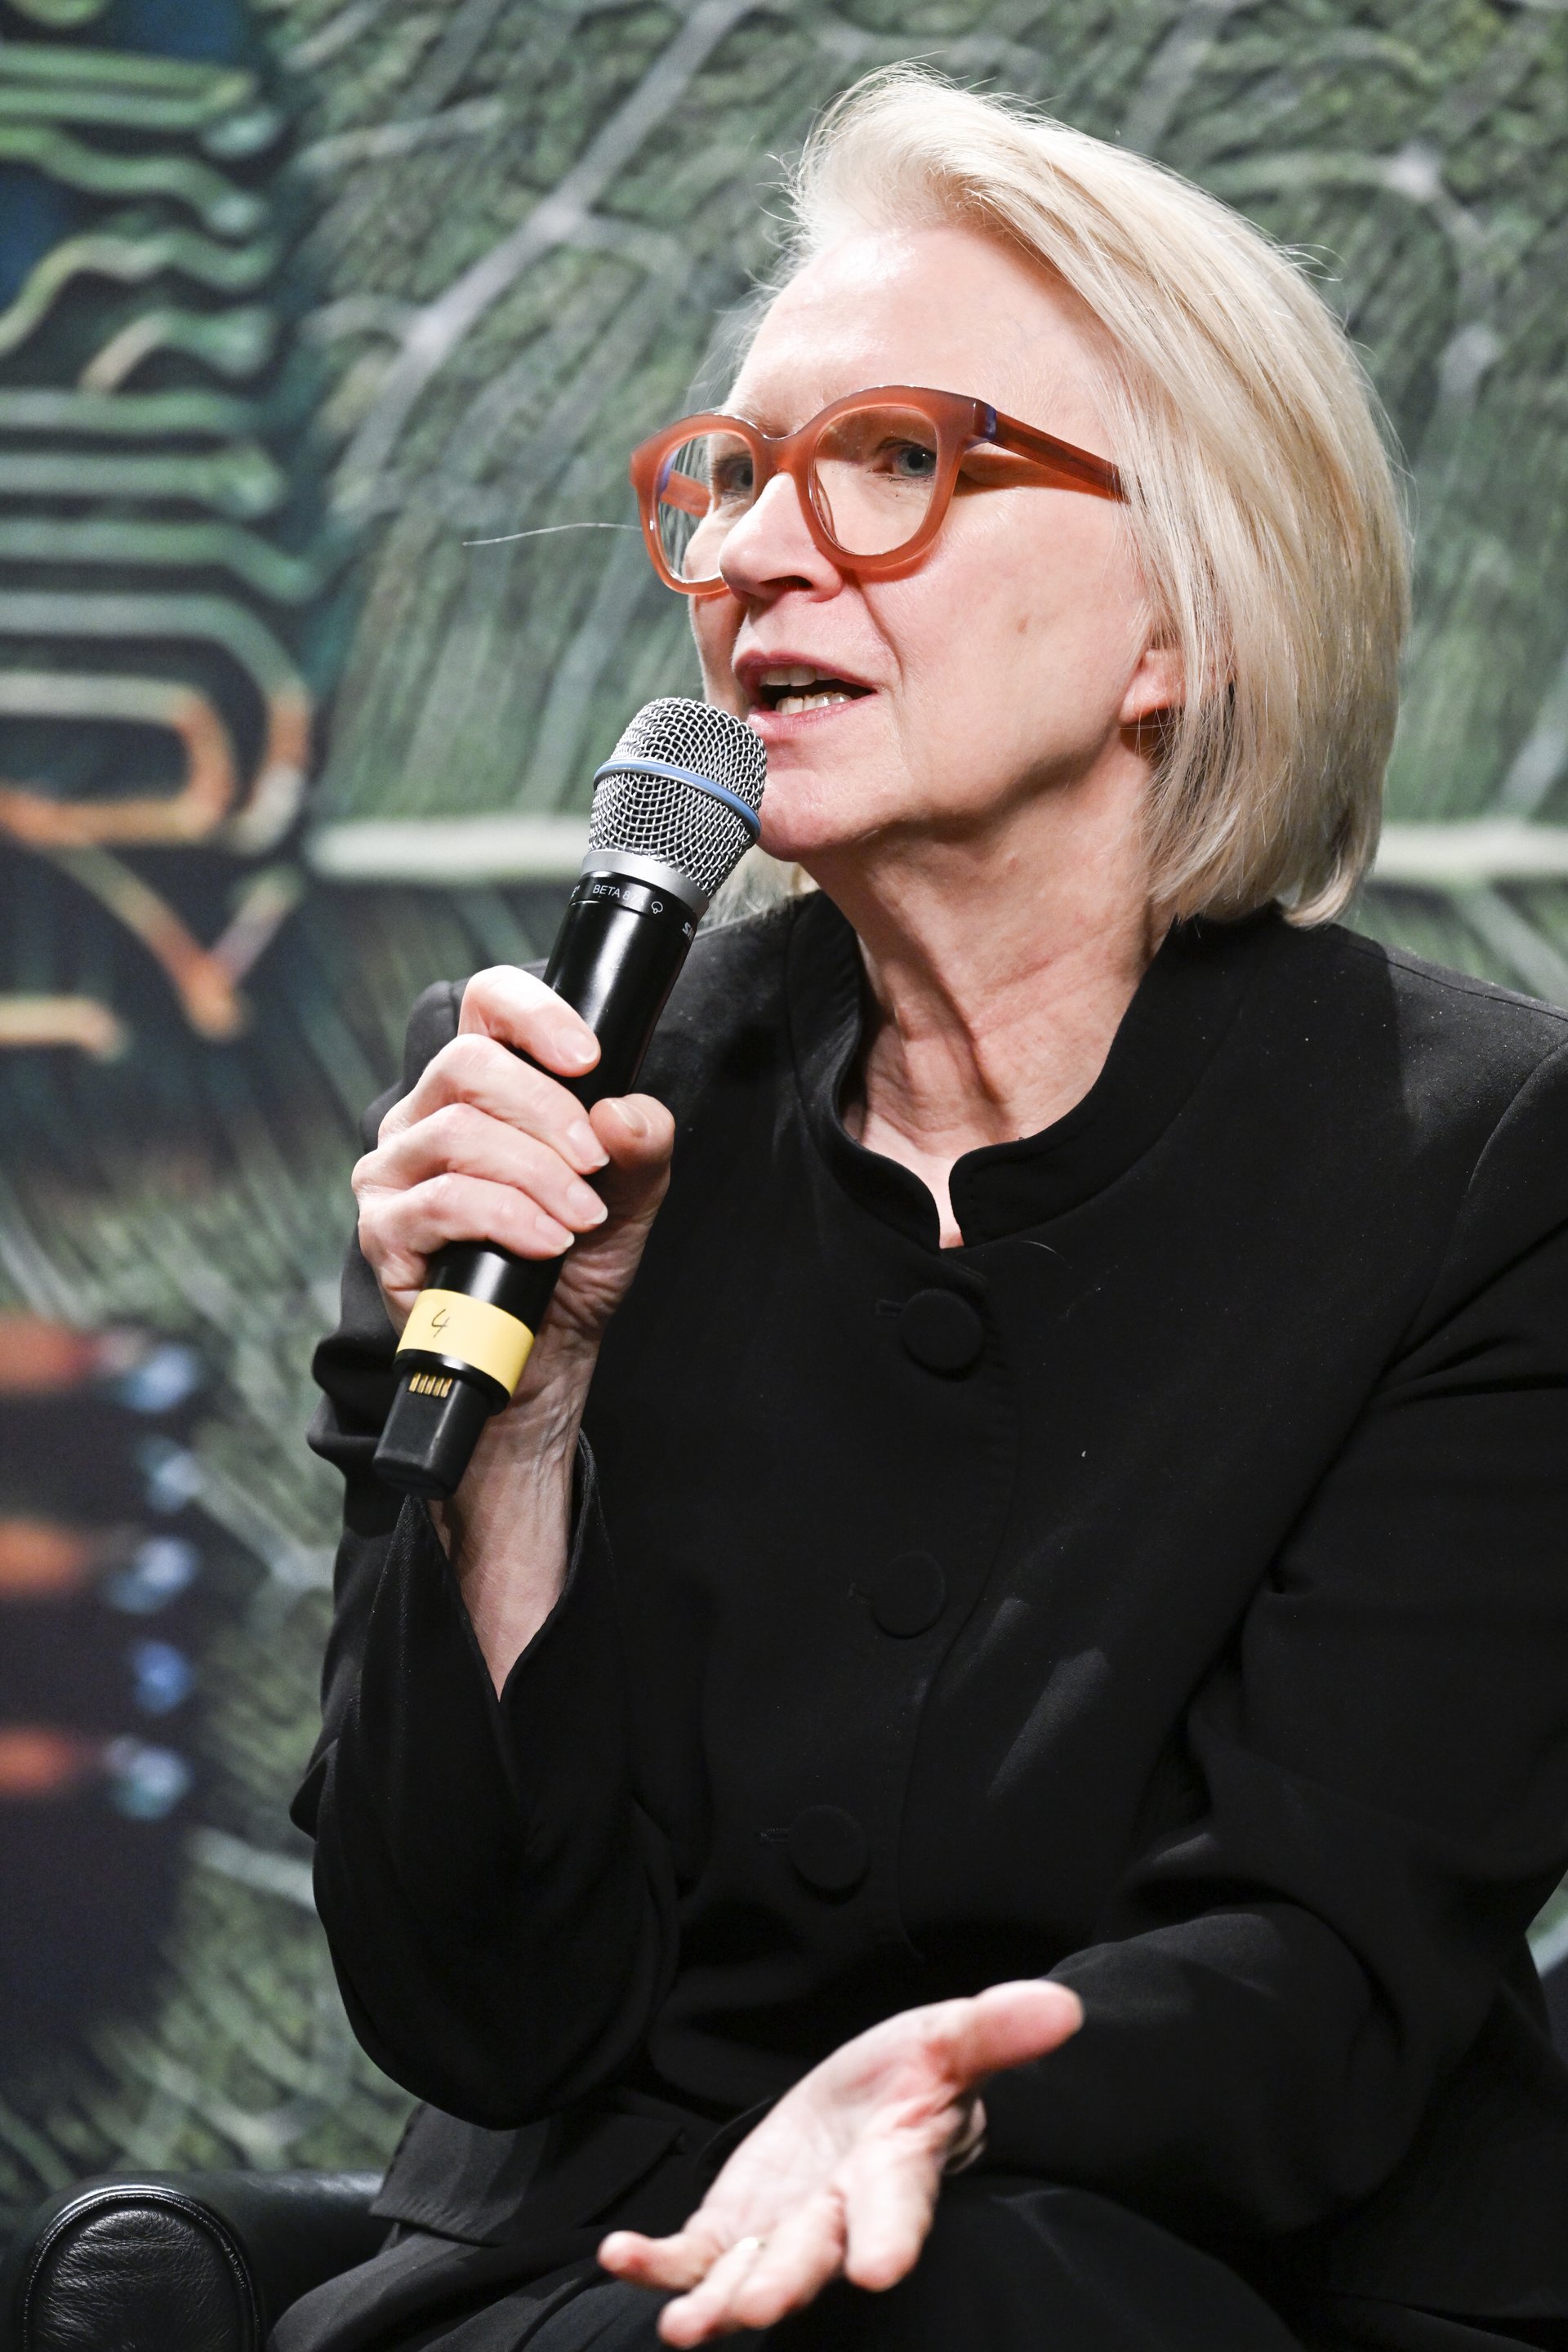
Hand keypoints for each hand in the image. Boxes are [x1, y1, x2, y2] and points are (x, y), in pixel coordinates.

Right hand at [353, 965, 675, 1388]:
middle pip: (469, 1064)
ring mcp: (393, 1173)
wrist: (547, 1353)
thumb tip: (621, 1113)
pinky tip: (546, 1243)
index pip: (486, 1005)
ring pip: (457, 1134)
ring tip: (580, 1218)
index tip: (588, 1057)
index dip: (534, 1013)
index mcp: (476, 1087)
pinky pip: (440, 1202)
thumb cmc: (576, 1261)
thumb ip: (640, 1147)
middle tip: (594, 1165)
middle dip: (548, 1112)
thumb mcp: (630, 1197)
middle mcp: (423, 1117)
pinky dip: (506, 1218)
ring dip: (537, 1176)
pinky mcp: (384, 1232)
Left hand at [598, 1980, 1081, 2343]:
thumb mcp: (949, 2037)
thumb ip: (996, 2029)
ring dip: (717, 2302)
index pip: (898, 2209)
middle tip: (760, 2309)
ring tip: (684, 2330)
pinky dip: (658, 2262)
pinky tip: (621, 2257)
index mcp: (895, 2171)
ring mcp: (781, 2228)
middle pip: (813, 2256)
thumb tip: (1063, 2007)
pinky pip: (693, 2255)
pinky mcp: (733, 2225)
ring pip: (749, 2274)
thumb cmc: (915, 2074)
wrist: (869, 2097)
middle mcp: (837, 2216)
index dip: (890, 2239)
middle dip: (786, 2283)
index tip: (880, 2269)